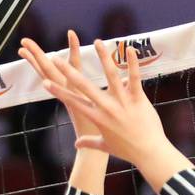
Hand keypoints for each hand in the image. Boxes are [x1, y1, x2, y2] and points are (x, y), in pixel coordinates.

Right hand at [18, 31, 184, 182]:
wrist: (149, 153)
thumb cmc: (127, 150)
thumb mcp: (105, 145)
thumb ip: (89, 142)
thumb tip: (77, 144)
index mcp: (96, 117)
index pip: (73, 102)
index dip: (58, 92)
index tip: (44, 82)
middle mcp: (107, 108)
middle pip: (84, 86)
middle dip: (67, 71)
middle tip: (55, 58)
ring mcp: (123, 102)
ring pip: (111, 75)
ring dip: (103, 57)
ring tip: (96, 42)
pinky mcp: (138, 99)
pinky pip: (135, 78)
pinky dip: (132, 63)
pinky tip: (130, 48)